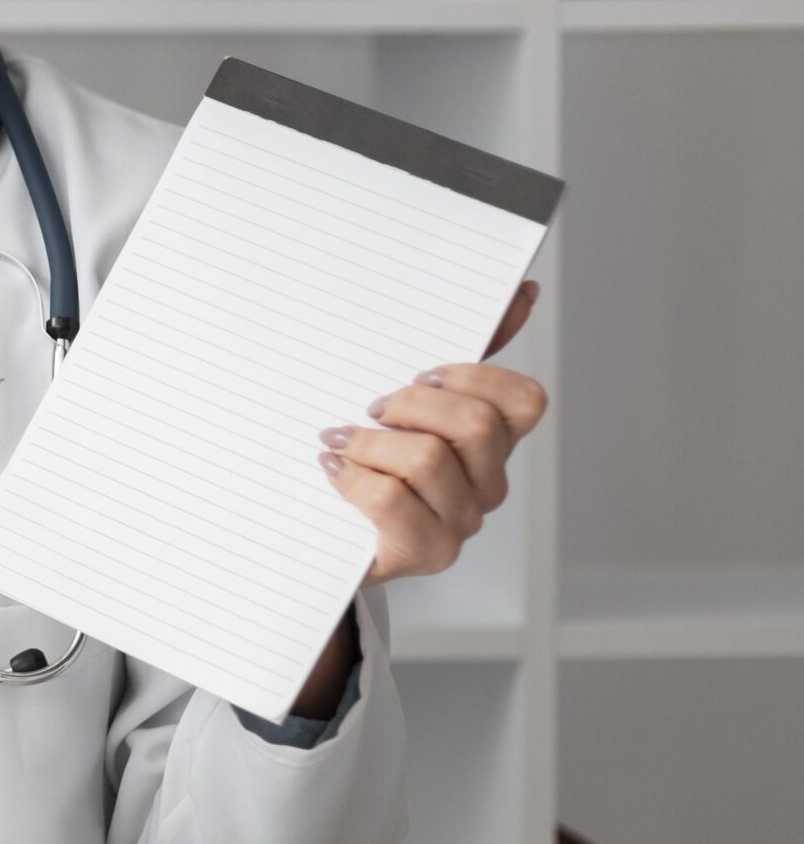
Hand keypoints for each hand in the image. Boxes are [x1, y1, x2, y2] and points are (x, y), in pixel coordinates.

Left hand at [318, 280, 547, 584]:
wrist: (320, 536)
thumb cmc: (365, 460)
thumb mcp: (405, 402)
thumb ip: (458, 354)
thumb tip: (522, 292)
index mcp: (491, 443)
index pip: (524, 400)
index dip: (475, 377)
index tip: (419, 374)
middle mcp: (486, 484)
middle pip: (476, 424)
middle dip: (411, 405)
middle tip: (371, 409)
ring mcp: (460, 522)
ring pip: (429, 459)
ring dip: (371, 443)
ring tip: (340, 443)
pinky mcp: (425, 551)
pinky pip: (390, 498)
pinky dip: (352, 477)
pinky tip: (334, 469)